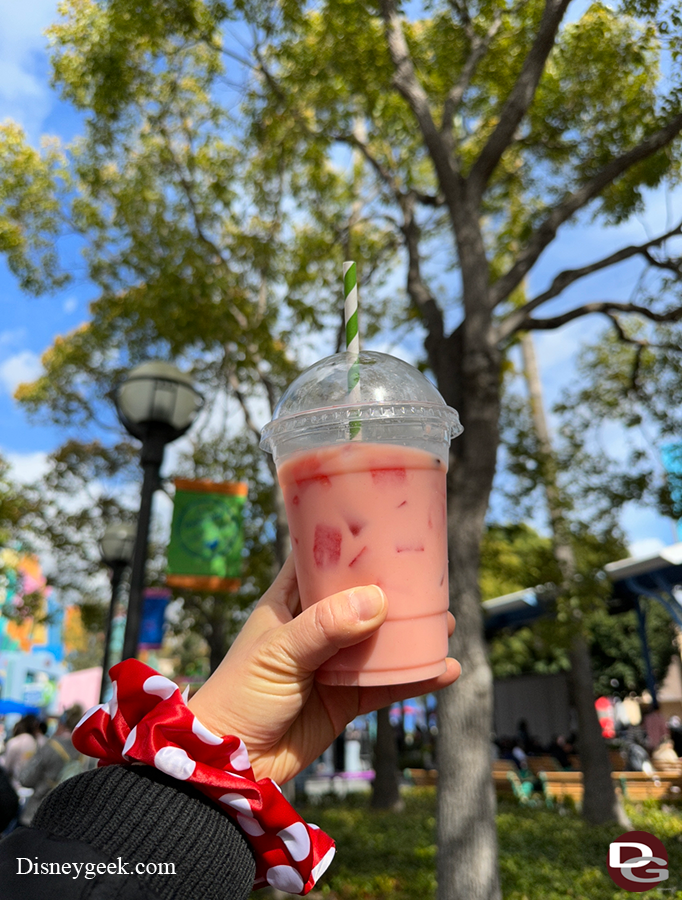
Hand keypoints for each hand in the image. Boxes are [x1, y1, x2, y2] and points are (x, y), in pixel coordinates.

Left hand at [188, 555, 459, 783]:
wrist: (233, 763)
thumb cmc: (241, 694)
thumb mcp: (280, 653)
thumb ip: (326, 627)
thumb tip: (378, 600)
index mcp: (289, 602)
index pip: (318, 558)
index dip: (345, 540)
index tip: (381, 523)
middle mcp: (314, 626)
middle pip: (359, 596)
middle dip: (393, 586)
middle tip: (430, 577)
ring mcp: (332, 662)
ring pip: (379, 639)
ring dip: (411, 631)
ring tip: (446, 622)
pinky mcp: (346, 698)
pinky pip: (387, 682)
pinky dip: (414, 677)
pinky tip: (443, 670)